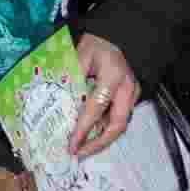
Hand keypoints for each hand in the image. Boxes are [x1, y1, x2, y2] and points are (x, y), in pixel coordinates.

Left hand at [65, 36, 138, 157]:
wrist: (115, 37)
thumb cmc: (96, 45)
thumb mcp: (79, 55)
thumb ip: (70, 78)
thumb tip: (56, 105)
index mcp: (113, 76)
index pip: (96, 108)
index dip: (83, 129)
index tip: (71, 144)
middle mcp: (127, 88)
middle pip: (117, 125)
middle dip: (98, 143)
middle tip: (79, 153)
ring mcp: (132, 94)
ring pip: (119, 125)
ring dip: (101, 139)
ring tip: (82, 148)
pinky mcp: (131, 98)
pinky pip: (118, 119)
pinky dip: (104, 130)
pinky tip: (90, 137)